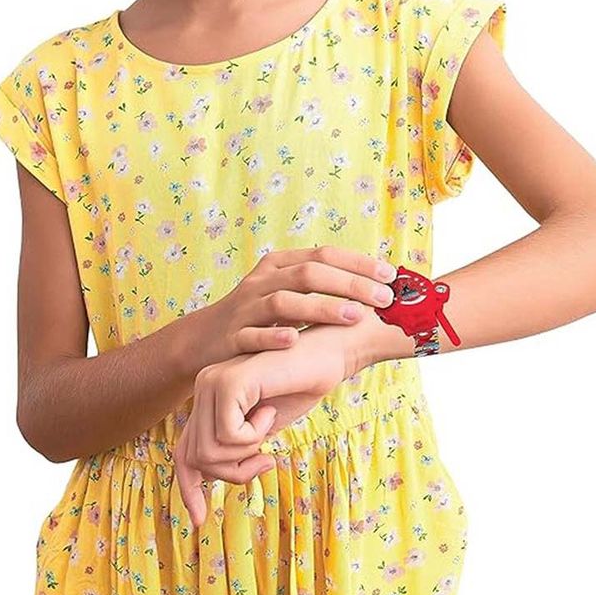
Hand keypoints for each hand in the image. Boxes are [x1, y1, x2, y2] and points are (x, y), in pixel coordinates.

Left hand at [174, 322, 357, 526]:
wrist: (327, 356)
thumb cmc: (300, 389)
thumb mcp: (259, 428)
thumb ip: (234, 448)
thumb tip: (206, 479)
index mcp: (208, 397)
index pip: (184, 451)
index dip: (189, 488)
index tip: (201, 519)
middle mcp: (203, 387)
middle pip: (196, 458)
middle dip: (233, 472)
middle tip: (264, 461)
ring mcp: (212, 382)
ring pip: (210, 452)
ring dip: (246, 453)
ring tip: (268, 428)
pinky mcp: (227, 383)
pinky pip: (229, 436)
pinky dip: (255, 435)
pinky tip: (268, 410)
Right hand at [194, 245, 397, 369]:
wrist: (205, 340)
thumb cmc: (259, 317)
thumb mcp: (285, 292)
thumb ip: (320, 287)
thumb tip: (375, 289)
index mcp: (279, 264)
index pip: (323, 254)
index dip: (358, 262)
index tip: (390, 276)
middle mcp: (263, 280)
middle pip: (310, 273)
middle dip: (350, 284)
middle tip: (384, 299)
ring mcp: (246, 307)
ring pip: (284, 301)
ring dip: (321, 307)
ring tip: (353, 316)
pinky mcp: (233, 336)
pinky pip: (253, 334)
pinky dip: (273, 336)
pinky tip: (294, 340)